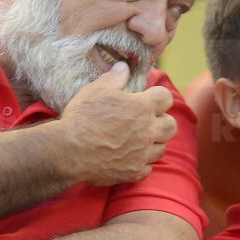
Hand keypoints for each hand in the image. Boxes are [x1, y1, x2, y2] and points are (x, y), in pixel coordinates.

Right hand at [57, 61, 176, 185]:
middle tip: (146, 120)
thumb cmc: (82, 117)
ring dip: (153, 143)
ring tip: (138, 139)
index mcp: (142, 107)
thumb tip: (124, 66)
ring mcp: (142, 154)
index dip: (158, 96)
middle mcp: (148, 131)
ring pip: (161, 148)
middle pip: (171, 125)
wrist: (68, 151)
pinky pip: (148, 168)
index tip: (149, 97)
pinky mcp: (133, 172)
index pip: (166, 97)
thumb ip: (115, 77)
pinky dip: (141, 163)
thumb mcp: (96, 90)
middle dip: (162, 121)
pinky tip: (129, 157)